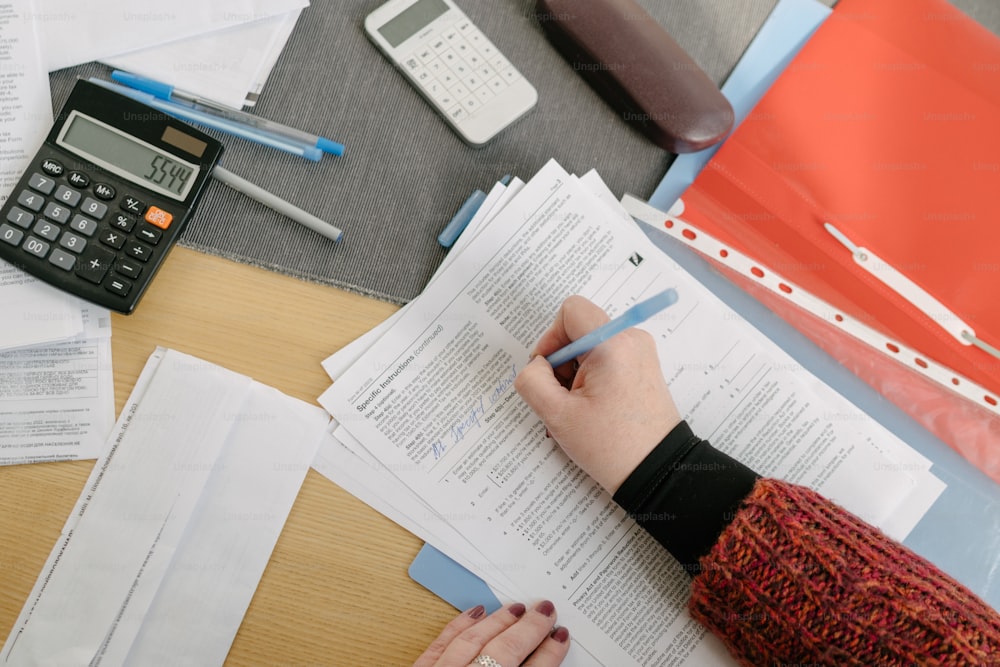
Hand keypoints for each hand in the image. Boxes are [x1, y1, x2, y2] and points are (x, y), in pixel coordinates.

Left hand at [414, 601, 569, 666]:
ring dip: (499, 622)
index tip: (561, 636)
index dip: (549, 654)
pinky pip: (441, 644)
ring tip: (517, 608)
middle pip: (505, 651)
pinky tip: (475, 612)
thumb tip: (540, 656)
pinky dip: (460, 626)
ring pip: (474, 641)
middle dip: (529, 629)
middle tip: (547, 611)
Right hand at [515, 295, 681, 492]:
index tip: (548, 369)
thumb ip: (532, 380)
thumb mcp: (557, 415)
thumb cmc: (612, 446)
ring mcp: (640, 353)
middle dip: (562, 362)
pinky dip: (591, 379)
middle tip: (563, 398)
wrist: (658, 471)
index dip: (550, 337)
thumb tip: (535, 366)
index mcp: (612, 344)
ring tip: (577, 409)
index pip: (571, 311)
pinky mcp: (642, 368)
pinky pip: (606, 360)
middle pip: (579, 330)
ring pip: (590, 347)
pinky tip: (591, 409)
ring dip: (574, 374)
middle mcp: (631, 340)